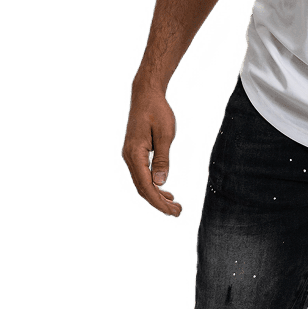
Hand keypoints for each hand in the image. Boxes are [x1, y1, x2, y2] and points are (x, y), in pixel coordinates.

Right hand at [121, 77, 182, 216]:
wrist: (146, 95)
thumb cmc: (157, 112)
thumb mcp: (164, 134)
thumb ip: (162, 159)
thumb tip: (160, 183)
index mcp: (135, 154)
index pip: (146, 185)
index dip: (159, 201)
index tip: (172, 211)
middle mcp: (129, 157)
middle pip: (143, 187)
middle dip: (160, 202)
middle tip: (178, 212)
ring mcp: (131, 156)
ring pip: (143, 182)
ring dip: (157, 195)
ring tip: (174, 205)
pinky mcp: (135, 153)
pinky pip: (143, 174)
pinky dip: (154, 185)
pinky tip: (165, 191)